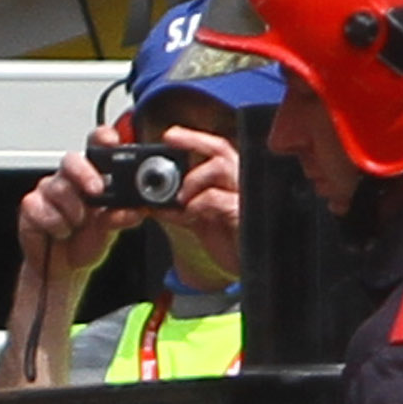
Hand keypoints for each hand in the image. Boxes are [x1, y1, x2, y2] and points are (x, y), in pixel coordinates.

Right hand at [14, 153, 132, 323]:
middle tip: (96, 191)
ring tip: (77, 226)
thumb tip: (134, 209)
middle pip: (71, 160)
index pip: (97, 148)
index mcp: (92, 177)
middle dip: (85, 173)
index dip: (102, 139)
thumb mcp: (111, 231)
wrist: (64, 269)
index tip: (112, 142)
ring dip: (72, 211)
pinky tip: (60, 231)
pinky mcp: (31, 206)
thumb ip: (121, 216)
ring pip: (57, 187)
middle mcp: (69, 180)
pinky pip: (39, 206)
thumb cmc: (85, 243)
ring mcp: (48, 191)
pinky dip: (53, 223)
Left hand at [146, 126, 244, 271]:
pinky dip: (198, 203)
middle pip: (220, 149)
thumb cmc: (229, 241)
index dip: (194, 139)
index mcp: (231, 180)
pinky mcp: (244, 214)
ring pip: (220, 167)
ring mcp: (246, 196)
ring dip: (193, 179)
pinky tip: (190, 214)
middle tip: (169, 143)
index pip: (217, 148)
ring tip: (181, 198)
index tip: (169, 135)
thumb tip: (152, 204)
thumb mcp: (200, 221)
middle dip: (192, 142)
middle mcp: (242, 182)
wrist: (250, 268)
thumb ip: (180, 208)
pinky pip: (218, 198)